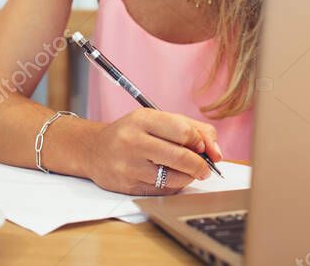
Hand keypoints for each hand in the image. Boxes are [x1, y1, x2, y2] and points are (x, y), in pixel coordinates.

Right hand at [85, 109, 222, 194]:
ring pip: (173, 177)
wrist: (93, 150)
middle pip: (181, 157)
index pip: (183, 131)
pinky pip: (161, 190)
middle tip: (206, 168)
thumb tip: (215, 152)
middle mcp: (133, 140)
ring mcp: (129, 165)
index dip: (200, 142)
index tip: (204, 148)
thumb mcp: (156, 119)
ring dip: (188, 178)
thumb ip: (190, 128)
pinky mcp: (127, 185)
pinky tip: (170, 179)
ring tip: (188, 173)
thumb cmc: (132, 132)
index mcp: (143, 119)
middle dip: (200, 165)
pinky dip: (173, 187)